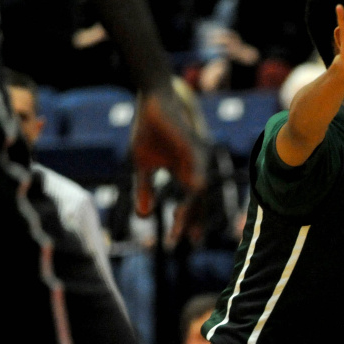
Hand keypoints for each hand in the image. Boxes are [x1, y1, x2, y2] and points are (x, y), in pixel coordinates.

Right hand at [130, 83, 207, 240]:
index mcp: (186, 174)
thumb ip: (145, 190)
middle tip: (188, 242)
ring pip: (199, 190)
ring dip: (191, 209)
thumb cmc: (149, 130)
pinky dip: (196, 184)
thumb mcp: (143, 166)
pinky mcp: (195, 147)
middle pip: (199, 202)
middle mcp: (197, 169)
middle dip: (193, 222)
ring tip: (180, 225)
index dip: (186, 222)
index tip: (178, 241)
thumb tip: (144, 217)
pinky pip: (198, 170)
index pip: (191, 203)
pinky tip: (193, 195)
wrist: (151, 101)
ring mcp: (198, 159)